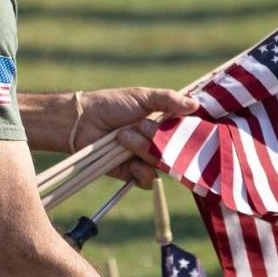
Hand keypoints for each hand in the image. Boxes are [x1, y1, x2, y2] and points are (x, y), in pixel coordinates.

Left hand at [73, 87, 197, 188]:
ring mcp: (144, 157)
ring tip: (122, 136)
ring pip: (159, 163)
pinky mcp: (130, 172)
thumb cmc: (112, 104)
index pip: (185, 132)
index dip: (187, 132)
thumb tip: (195, 104)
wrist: (82, 120)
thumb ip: (168, 100)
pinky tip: (129, 162)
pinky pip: (147, 180)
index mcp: (162, 123)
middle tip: (139, 125)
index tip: (185, 128)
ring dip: (143, 149)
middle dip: (156, 137)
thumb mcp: (142, 96)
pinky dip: (141, 172)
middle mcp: (156, 141)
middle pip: (173, 150)